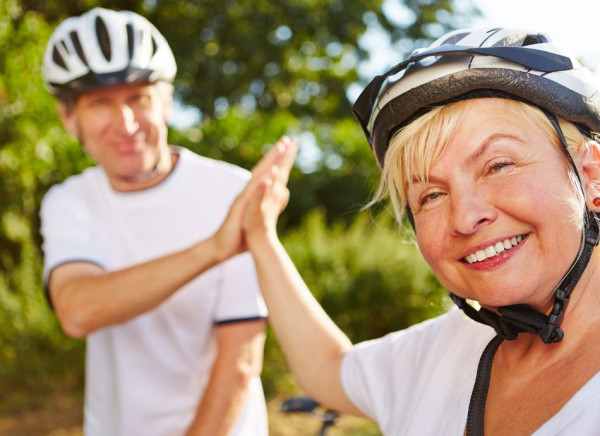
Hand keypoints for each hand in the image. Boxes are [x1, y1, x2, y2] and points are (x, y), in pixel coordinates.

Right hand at [212, 136, 296, 259]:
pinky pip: (252, 192)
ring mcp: (243, 198)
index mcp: (253, 195)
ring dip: (269, 161)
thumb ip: (268, 206)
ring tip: (281, 148)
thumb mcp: (256, 218)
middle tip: (288, 139)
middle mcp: (247, 192)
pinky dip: (262, 182)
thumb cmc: (238, 235)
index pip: (268, 174)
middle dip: (276, 154)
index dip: (279, 161)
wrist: (222, 248)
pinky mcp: (239, 207)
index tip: (290, 147)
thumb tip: (281, 196)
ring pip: (258, 176)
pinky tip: (271, 173)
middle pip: (263, 169)